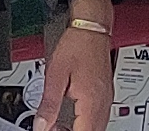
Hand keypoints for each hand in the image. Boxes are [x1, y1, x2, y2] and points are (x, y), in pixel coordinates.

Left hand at [37, 0, 116, 130]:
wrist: (92, 27)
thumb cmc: (78, 44)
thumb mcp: (56, 76)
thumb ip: (49, 104)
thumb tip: (41, 125)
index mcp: (91, 102)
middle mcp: (103, 103)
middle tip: (53, 127)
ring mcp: (106, 99)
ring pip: (96, 127)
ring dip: (79, 129)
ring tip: (58, 124)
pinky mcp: (105, 94)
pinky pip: (98, 117)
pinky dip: (85, 122)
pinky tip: (72, 117)